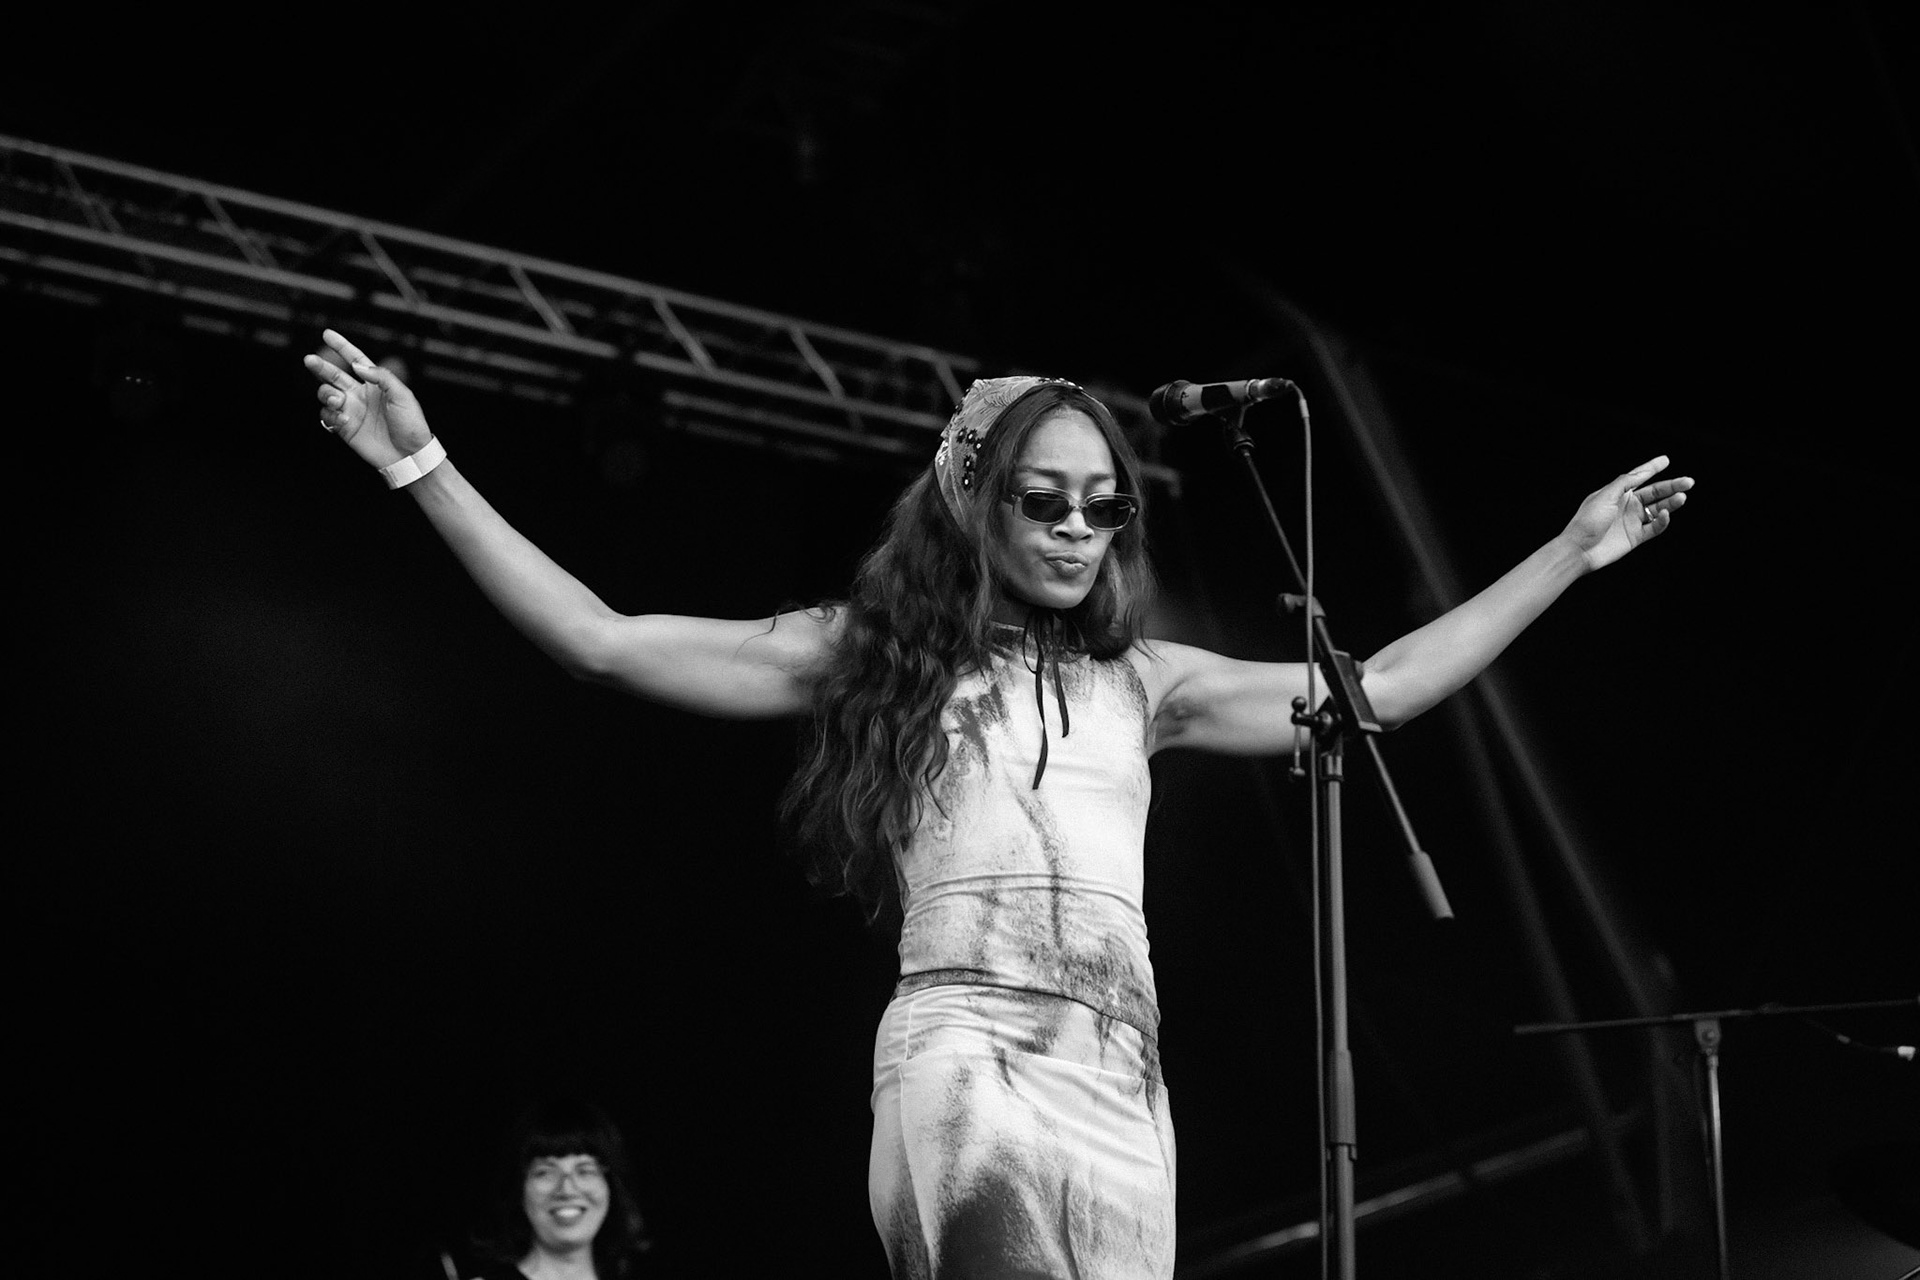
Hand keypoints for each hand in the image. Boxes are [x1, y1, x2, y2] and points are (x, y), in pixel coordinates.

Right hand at [303, 329, 432, 468]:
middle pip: (334, 375)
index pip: (355, 360)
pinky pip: (327, 416)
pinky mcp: (345, 428)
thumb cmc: (411, 424)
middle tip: (309, 359)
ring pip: (326, 394)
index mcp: (375, 384)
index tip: (327, 334)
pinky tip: (344, 420)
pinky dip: (330, 415)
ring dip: (326, 394)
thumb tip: (357, 365)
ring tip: (338, 401)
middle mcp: (360, 395)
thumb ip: (381, 377)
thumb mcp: (403, 396)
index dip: (342, 347)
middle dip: (320, 366)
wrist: (409, 455)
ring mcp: (351, 411)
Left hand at [1560, 455, 1693, 571]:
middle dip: (1672, 486)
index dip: (1652, 468)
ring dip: (1671, 502)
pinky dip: (1663, 521)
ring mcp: (1632, 521)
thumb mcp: (1605, 496)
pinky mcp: (1636, 537)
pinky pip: (1655, 527)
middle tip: (1688, 482)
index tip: (1666, 460)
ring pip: (1658, 509)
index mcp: (1617, 493)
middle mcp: (1627, 505)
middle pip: (1654, 492)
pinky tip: (1666, 514)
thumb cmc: (1587, 521)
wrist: (1579, 549)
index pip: (1639, 477)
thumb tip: (1643, 472)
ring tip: (1682, 496)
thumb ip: (1624, 483)